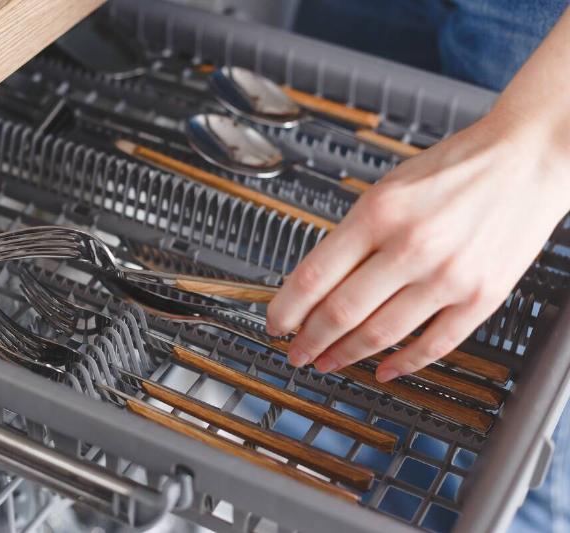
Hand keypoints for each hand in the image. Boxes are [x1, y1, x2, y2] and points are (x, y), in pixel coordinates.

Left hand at [266, 108, 569, 381]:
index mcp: (380, 213)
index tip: (275, 325)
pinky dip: (403, 363)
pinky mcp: (482, 297)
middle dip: (309, 340)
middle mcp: (412, 246)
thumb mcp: (388, 189)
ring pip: (380, 334)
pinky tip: (383, 369)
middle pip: (341, 312)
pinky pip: (434, 344)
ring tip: (327, 361)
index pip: (315, 276)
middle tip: (296, 352)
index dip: (287, 310)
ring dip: (345, 354)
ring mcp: (448, 276)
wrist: (527, 157)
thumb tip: (317, 285)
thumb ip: (354, 236)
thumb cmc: (455, 168)